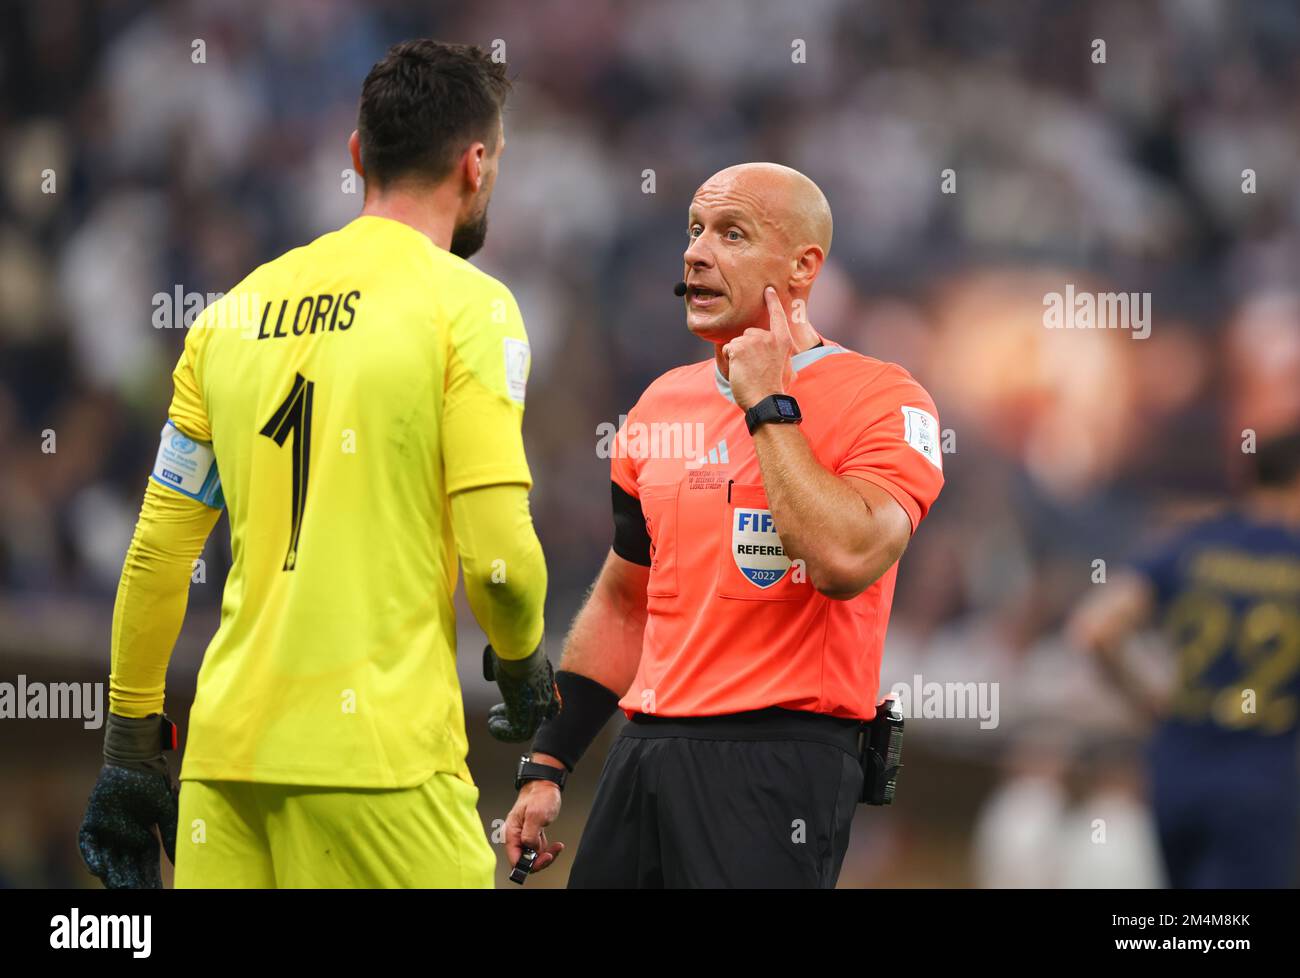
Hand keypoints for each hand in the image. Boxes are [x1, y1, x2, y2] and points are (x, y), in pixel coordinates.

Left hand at [79, 765, 178, 888]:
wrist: (135, 762)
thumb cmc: (154, 784)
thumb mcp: (167, 812)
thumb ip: (171, 835)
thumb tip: (180, 860)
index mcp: (144, 838)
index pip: (146, 865)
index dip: (149, 879)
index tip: (155, 891)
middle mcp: (124, 839)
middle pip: (126, 867)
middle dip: (131, 881)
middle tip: (134, 892)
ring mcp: (107, 832)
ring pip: (107, 860)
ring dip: (112, 874)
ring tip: (120, 885)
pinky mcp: (92, 823)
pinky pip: (88, 845)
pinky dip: (92, 857)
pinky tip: (99, 869)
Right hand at [484, 643, 561, 742]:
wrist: (520, 651)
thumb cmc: (513, 647)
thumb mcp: (512, 655)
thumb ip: (503, 664)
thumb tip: (490, 669)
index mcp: (545, 680)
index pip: (552, 704)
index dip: (539, 708)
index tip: (514, 702)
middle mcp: (545, 695)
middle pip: (540, 717)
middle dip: (516, 717)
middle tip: (497, 711)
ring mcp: (537, 706)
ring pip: (527, 728)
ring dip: (508, 728)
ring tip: (493, 721)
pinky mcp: (526, 715)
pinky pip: (519, 734)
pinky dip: (504, 733)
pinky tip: (492, 724)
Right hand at [504, 770, 565, 873]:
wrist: (545, 785)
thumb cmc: (539, 795)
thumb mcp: (535, 815)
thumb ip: (530, 835)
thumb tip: (529, 849)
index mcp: (511, 833)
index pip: (514, 859)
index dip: (528, 864)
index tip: (542, 859)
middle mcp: (515, 837)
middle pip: (524, 861)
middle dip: (539, 861)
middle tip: (551, 854)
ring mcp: (524, 836)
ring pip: (532, 857)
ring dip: (546, 856)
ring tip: (556, 847)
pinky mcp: (532, 835)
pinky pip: (538, 850)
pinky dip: (547, 850)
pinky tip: (555, 845)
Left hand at [722, 286, 794, 409]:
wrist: (765, 400)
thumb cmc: (776, 389)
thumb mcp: (789, 371)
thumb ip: (785, 360)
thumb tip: (790, 367)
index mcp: (783, 341)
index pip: (777, 316)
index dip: (772, 302)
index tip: (768, 290)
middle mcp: (768, 337)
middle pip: (749, 333)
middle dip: (747, 347)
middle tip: (754, 368)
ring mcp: (753, 341)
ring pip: (737, 341)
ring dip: (738, 355)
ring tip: (747, 371)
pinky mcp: (739, 347)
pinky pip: (728, 348)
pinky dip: (730, 359)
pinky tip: (740, 370)